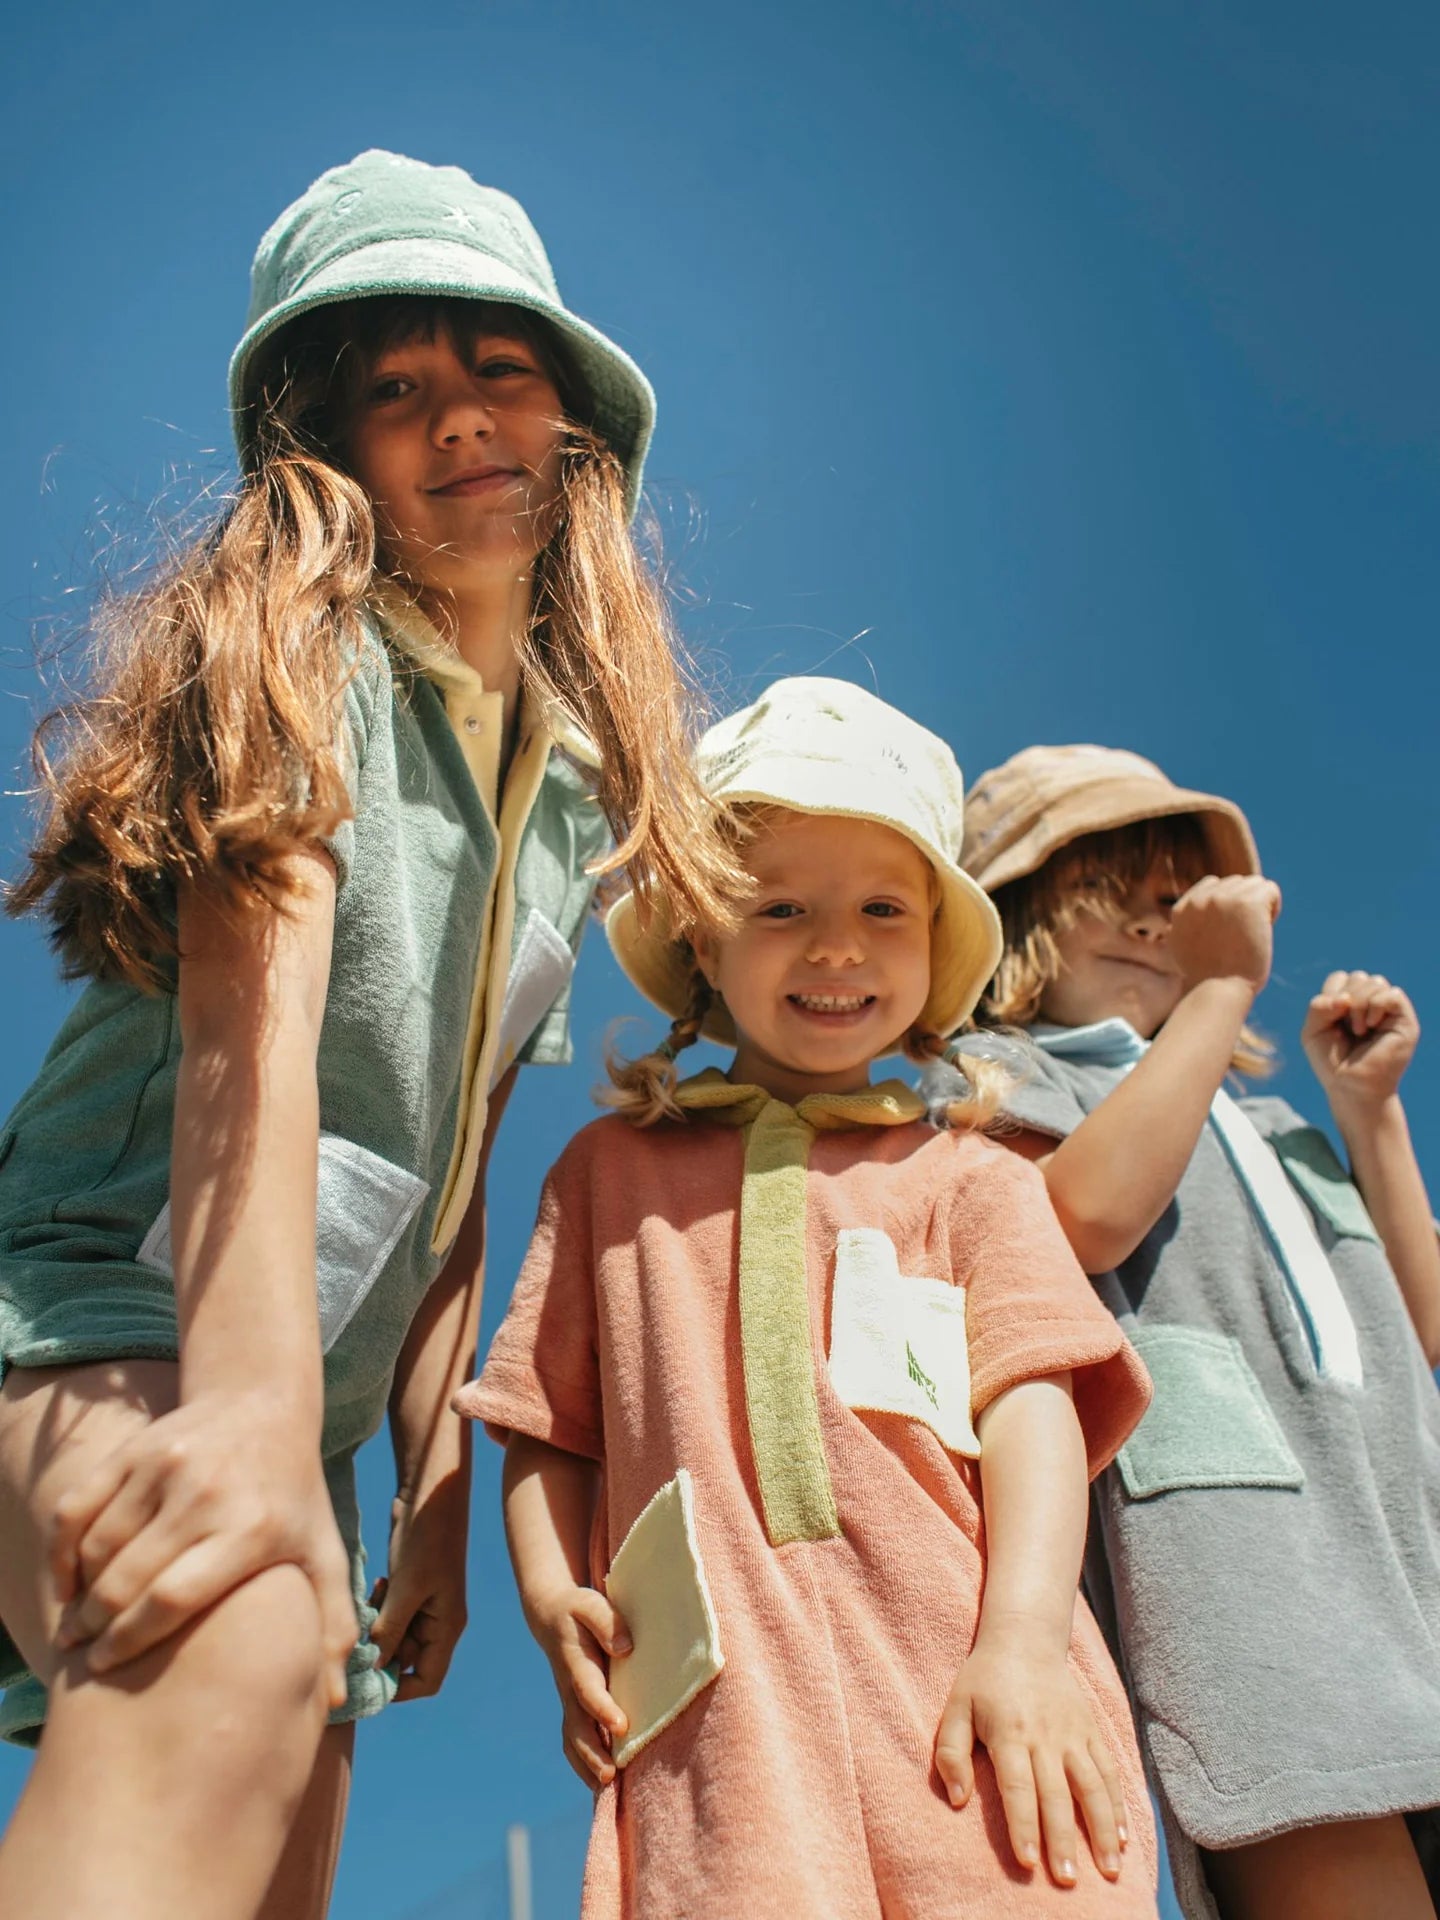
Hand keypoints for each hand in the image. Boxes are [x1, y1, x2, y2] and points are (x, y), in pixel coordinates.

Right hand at [49, 1389, 355, 1707]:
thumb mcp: (322, 1551)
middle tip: (85, 1654)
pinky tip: (66, 1581)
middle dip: (96, 1626)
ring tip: (76, 1625)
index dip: (131, 1640)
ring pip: (98, 1546)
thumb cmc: (293, 1495)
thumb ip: (332, 1624)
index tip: (108, 1667)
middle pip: (127, 1578)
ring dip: (78, 1592)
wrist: (264, 1403)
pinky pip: (78, 1507)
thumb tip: (332, 1703)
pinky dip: (62, 1549)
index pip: (174, 1597)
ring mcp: (167, 1466)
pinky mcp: (136, 1448)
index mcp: (252, 1529)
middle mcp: (207, 1494)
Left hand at [370, 1475, 468, 1702]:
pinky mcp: (409, 1587)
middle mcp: (437, 1620)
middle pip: (406, 1660)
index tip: (366, 1677)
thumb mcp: (406, 1588)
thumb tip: (372, 1667)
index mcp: (447, 1626)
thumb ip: (390, 1631)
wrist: (429, 1493)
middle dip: (380, 1652)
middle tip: (358, 1633)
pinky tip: (374, 1587)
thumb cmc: (426, 1540)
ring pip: (394, 1637)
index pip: (427, 1680)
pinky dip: (376, 1609)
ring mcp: (423, 1603)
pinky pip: (389, 1614)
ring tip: (369, 1603)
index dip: (398, 1688)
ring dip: (375, 1628)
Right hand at [528, 1582, 630, 1786]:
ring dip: (587, 1766)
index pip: (587, 1689)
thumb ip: (607, 1622)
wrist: (551, 1616)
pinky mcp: (574, 1711)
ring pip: (574, 1741)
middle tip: (610, 1776)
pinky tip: (603, 1787)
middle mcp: (569, 1689)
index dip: (602, 1708)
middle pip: (577, 1727)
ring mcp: (569, 1703)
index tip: (620, 1726)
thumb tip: (625, 1648)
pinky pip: (576, 1744)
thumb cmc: (578, 1609)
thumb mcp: (590, 1604)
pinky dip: (585, 1767)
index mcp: (574, 1662)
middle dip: (592, 1753)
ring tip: (607, 1790)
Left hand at [936, 1627, 1126, 1885]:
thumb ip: (950, 1753)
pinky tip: (1124, 1836)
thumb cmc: (984, 1679)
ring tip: (1109, 1869)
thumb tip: (958, 1800)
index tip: (1027, 1861)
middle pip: (1057, 1795)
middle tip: (1066, 1880)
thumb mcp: (955, 1707)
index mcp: (1009, 1733)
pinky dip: (1119, 1804)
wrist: (1025, 1639)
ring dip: (1103, 1830)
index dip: (1023, 1825)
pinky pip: (1108, 1771)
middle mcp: (1045, 1735)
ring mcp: (1073, 1733)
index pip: (1017, 1787)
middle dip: (1063, 1840)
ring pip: (1093, 1787)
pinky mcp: (1091, 1730)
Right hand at [1169, 874, 1280, 999]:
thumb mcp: (1185, 948)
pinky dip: (1274, 907)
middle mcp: (1201, 899)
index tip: (1230, 931)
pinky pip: (1270, 889)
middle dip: (1244, 905)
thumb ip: (1190, 926)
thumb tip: (1198, 920)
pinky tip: (1266, 929)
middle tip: (1243, 937)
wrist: (1217, 990)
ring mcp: (1223, 899)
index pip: (1213, 885)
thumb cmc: (1207, 979)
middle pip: (1236, 883)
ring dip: (1260, 905)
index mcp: (1182, 908)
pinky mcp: (1247, 903)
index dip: (1227, 905)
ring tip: (1254, 933)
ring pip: (1255, 884)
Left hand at [1302, 971, 1418, 1116]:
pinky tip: (1371, 1025)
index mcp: (1349, 1003)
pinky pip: (1393, 994)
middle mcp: (1370, 1004)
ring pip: (1375, 981)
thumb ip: (1319, 1006)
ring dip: (1359, 1005)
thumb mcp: (1313, 1030)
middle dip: (1345, 998)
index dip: (1330, 994)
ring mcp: (1388, 1011)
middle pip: (1358, 976)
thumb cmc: (1332, 1062)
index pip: (1340, 978)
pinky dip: (1376, 1006)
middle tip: (1346, 1027)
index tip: (1329, 1019)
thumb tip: (1345, 997)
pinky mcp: (1404, 1020)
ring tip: (1358, 1031)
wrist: (1350, 1087)